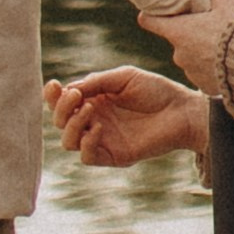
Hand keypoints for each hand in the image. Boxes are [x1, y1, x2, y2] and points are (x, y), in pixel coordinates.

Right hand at [45, 65, 209, 166]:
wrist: (180, 110)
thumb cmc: (155, 90)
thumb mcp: (123, 77)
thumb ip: (97, 82)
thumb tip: (70, 89)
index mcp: (93, 100)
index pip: (63, 102)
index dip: (52, 96)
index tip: (54, 85)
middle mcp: (93, 120)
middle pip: (60, 122)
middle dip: (60, 109)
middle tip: (76, 97)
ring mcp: (102, 139)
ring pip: (68, 141)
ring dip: (72, 125)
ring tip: (90, 109)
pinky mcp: (113, 156)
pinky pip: (87, 156)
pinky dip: (86, 142)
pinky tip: (98, 127)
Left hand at [140, 0, 233, 102]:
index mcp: (178, 31)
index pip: (149, 21)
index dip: (151, 13)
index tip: (156, 9)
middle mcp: (179, 54)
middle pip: (178, 36)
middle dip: (194, 29)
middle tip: (215, 21)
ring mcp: (190, 71)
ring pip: (192, 55)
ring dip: (204, 48)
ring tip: (228, 39)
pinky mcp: (204, 85)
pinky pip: (203, 72)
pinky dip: (212, 65)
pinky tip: (229, 58)